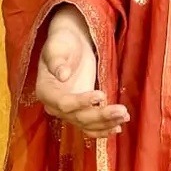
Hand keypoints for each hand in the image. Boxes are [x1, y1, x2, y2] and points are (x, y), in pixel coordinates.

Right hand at [34, 3, 128, 137]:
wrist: (70, 44)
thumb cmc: (62, 42)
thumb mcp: (57, 47)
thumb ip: (57, 61)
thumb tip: (62, 75)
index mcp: (46, 91)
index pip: (64, 103)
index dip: (82, 102)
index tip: (101, 95)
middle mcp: (55, 105)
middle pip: (78, 117)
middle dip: (101, 116)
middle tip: (122, 110)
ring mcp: (69, 110)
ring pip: (87, 124)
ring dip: (106, 124)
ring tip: (124, 117)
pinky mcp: (81, 110)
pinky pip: (91, 125)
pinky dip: (103, 128)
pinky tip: (117, 127)